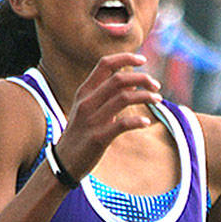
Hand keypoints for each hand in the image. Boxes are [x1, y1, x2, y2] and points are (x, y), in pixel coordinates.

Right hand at [51, 53, 161, 179]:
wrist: (62, 163)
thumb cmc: (79, 134)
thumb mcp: (87, 109)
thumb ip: (106, 95)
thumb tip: (132, 83)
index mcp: (84, 92)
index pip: (105, 64)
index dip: (125, 58)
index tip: (143, 60)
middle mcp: (87, 102)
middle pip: (118, 79)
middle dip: (142, 78)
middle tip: (156, 86)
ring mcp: (92, 120)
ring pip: (123, 98)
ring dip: (145, 96)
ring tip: (158, 100)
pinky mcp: (98, 138)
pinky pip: (122, 124)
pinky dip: (137, 121)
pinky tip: (146, 123)